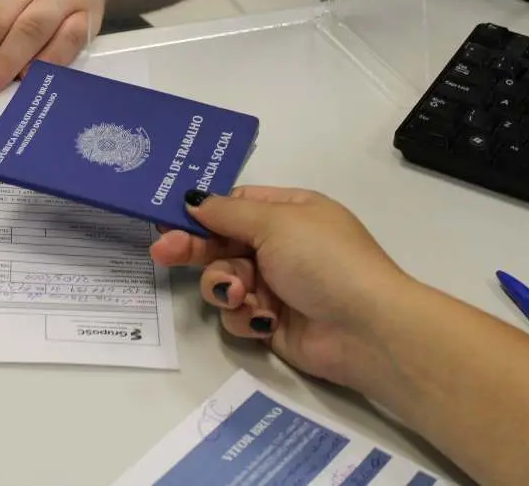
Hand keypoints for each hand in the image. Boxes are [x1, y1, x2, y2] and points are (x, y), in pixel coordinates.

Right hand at [150, 187, 412, 387]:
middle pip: (222, 243)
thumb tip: (193, 199)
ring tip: (242, 295)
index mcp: (290, 212)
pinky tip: (263, 319)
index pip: (236, 206)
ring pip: (225, 281)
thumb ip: (228, 212)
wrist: (366, 329)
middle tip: (162, 253)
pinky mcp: (271, 322)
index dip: (203, 213)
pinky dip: (246, 316)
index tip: (170, 219)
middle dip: (195, 249)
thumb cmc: (324, 261)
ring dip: (226, 286)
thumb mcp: (276, 222)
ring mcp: (276, 285)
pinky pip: (238, 314)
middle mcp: (282, 246)